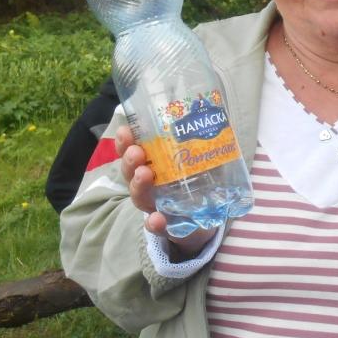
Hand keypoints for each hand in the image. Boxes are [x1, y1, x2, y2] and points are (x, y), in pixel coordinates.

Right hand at [115, 125, 215, 259]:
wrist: (205, 219)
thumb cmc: (197, 182)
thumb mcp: (198, 159)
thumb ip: (199, 140)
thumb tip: (211, 111)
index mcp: (152, 165)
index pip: (132, 151)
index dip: (125, 142)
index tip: (125, 129)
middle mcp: (148, 186)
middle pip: (131, 173)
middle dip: (130, 161)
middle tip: (137, 152)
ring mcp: (156, 206)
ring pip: (140, 196)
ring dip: (139, 185)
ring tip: (144, 175)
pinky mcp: (169, 226)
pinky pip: (158, 226)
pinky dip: (155, 223)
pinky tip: (156, 219)